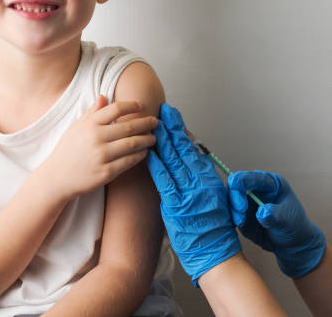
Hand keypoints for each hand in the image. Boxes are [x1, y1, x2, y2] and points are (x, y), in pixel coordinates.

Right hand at [46, 95, 156, 199]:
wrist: (56, 178)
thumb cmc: (67, 150)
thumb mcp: (76, 127)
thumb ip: (92, 112)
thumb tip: (104, 96)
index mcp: (89, 124)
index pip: (115, 108)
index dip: (131, 105)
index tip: (141, 105)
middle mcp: (96, 138)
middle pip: (128, 126)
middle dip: (145, 122)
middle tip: (155, 121)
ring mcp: (101, 155)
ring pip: (132, 144)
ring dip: (146, 139)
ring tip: (153, 137)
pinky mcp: (106, 172)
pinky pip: (129, 161)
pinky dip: (140, 155)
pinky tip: (145, 152)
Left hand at [146, 103, 240, 286]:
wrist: (217, 255)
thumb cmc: (216, 229)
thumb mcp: (217, 198)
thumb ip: (202, 178)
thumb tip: (192, 162)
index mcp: (209, 178)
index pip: (192, 148)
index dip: (181, 130)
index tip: (173, 116)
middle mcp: (200, 181)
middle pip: (182, 149)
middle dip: (170, 128)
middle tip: (161, 111)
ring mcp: (189, 192)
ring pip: (173, 160)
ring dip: (162, 140)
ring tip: (152, 124)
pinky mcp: (177, 205)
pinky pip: (164, 180)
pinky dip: (157, 165)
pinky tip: (149, 152)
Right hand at [228, 170, 325, 277]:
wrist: (294, 243)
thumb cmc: (295, 226)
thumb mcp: (288, 220)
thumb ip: (275, 215)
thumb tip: (261, 213)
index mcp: (269, 182)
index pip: (247, 178)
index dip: (239, 188)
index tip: (242, 207)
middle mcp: (256, 188)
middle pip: (233, 187)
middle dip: (234, 202)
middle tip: (240, 220)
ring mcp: (248, 200)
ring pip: (230, 201)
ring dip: (234, 214)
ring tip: (244, 226)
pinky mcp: (243, 213)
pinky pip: (232, 215)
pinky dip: (235, 222)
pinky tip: (246, 229)